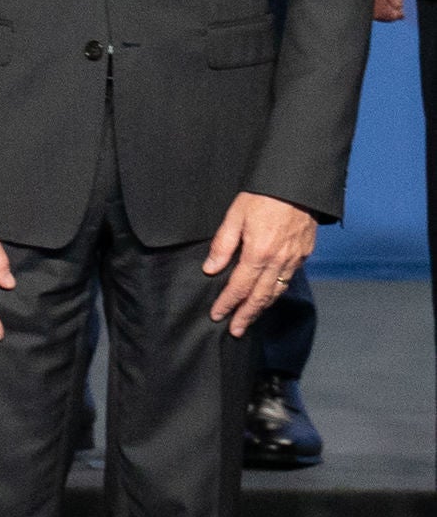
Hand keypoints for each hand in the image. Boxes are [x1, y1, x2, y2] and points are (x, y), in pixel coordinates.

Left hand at [202, 190, 316, 334]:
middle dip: (246, 315)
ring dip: (262, 308)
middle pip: (260, 296)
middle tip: (235, 330)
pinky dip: (277, 293)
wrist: (298, 186)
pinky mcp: (304, 254)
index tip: (217, 315)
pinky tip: (268, 297)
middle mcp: (278, 261)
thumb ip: (222, 245)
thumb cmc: (263, 197)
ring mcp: (294, 259)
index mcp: (258, 253)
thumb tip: (210, 270)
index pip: (239, 286)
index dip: (227, 303)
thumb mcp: (235, 216)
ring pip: (276, 291)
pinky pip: (288, 280)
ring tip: (250, 319)